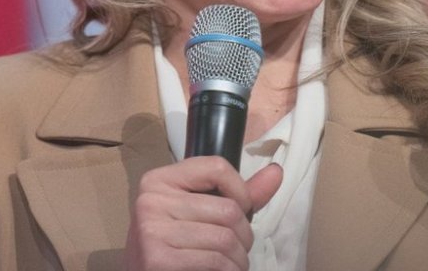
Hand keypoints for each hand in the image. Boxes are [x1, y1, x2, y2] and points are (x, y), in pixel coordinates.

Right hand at [124, 156, 282, 270]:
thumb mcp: (200, 213)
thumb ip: (237, 195)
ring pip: (225, 239)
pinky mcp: (157, 259)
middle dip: (244, 235)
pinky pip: (215, 261)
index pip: (217, 167)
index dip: (241, 192)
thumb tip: (276, 172)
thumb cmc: (175, 245)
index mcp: (159, 179)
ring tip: (232, 264)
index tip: (241, 211)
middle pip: (227, 209)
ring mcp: (151, 230)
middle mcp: (150, 200)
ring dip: (239, 259)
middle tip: (238, 249)